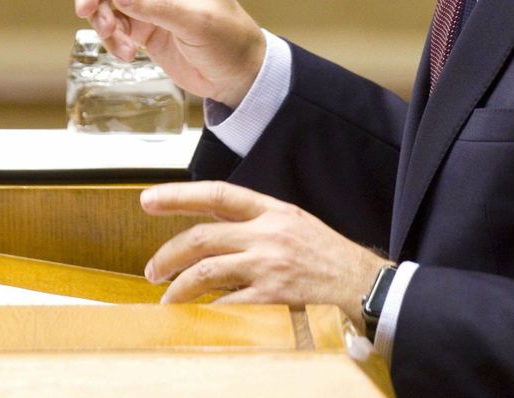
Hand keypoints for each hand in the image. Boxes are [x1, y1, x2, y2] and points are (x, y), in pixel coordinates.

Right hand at [67, 0, 264, 106]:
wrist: (237, 76)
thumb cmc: (229, 39)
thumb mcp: (197, 21)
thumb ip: (158, 6)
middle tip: (84, 9)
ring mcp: (145, 0)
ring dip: (99, 17)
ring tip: (116, 41)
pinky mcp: (140, 27)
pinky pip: (110, 25)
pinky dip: (111, 39)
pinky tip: (127, 54)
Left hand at [140, 181, 387, 330]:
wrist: (365, 285)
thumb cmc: (328, 257)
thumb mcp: (295, 225)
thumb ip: (257, 224)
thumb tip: (214, 229)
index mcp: (272, 211)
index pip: (218, 194)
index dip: (179, 195)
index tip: (148, 199)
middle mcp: (267, 234)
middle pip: (202, 237)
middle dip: (168, 254)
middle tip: (152, 270)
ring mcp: (269, 266)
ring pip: (206, 271)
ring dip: (178, 289)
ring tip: (167, 301)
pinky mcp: (273, 297)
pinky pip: (226, 305)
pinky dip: (206, 313)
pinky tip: (196, 319)